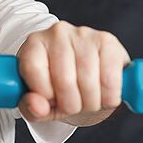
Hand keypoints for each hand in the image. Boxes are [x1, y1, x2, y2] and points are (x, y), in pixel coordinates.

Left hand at [16, 21, 130, 124]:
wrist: (85, 73)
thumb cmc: (57, 86)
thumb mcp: (39, 102)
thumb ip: (32, 108)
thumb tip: (38, 107)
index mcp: (33, 44)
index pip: (33, 69)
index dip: (45, 94)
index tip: (52, 101)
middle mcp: (57, 33)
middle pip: (64, 80)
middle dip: (71, 105)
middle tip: (73, 105)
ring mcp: (83, 34)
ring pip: (88, 81)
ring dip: (91, 103)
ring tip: (88, 100)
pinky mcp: (108, 41)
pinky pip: (110, 79)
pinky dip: (109, 96)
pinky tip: (103, 94)